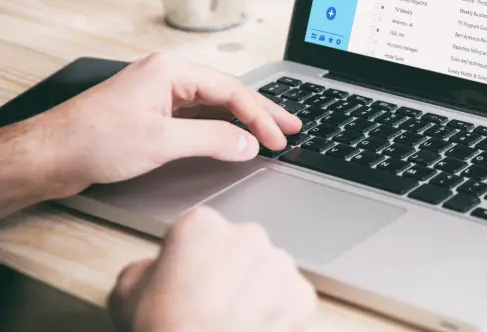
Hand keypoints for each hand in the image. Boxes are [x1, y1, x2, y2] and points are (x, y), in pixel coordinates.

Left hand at [37, 52, 300, 195]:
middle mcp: (168, 77)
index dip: (260, 117)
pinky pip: (197, 118)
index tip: (278, 139)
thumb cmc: (92, 140)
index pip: (231, 91)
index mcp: (172, 71)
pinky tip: (233, 139)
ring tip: (271, 132)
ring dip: (243, 121)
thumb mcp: (161, 142)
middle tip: (291, 126)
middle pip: (228, 93)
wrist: (49, 154)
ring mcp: (160, 96)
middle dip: (261, 111)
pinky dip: (220, 129)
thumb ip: (212, 141)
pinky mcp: (153, 115)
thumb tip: (248, 143)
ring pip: (214, 106)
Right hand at [109, 206, 316, 331]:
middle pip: (239, 247)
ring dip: (255, 289)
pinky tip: (254, 328)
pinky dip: (278, 312)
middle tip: (209, 303)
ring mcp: (279, 264)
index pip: (199, 231)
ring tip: (232, 319)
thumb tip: (158, 270)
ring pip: (267, 271)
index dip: (190, 258)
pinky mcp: (301, 294)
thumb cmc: (162, 331)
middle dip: (229, 270)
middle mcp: (247, 234)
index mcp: (201, 225)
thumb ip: (147, 266)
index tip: (185, 279)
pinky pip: (290, 299)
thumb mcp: (126, 292)